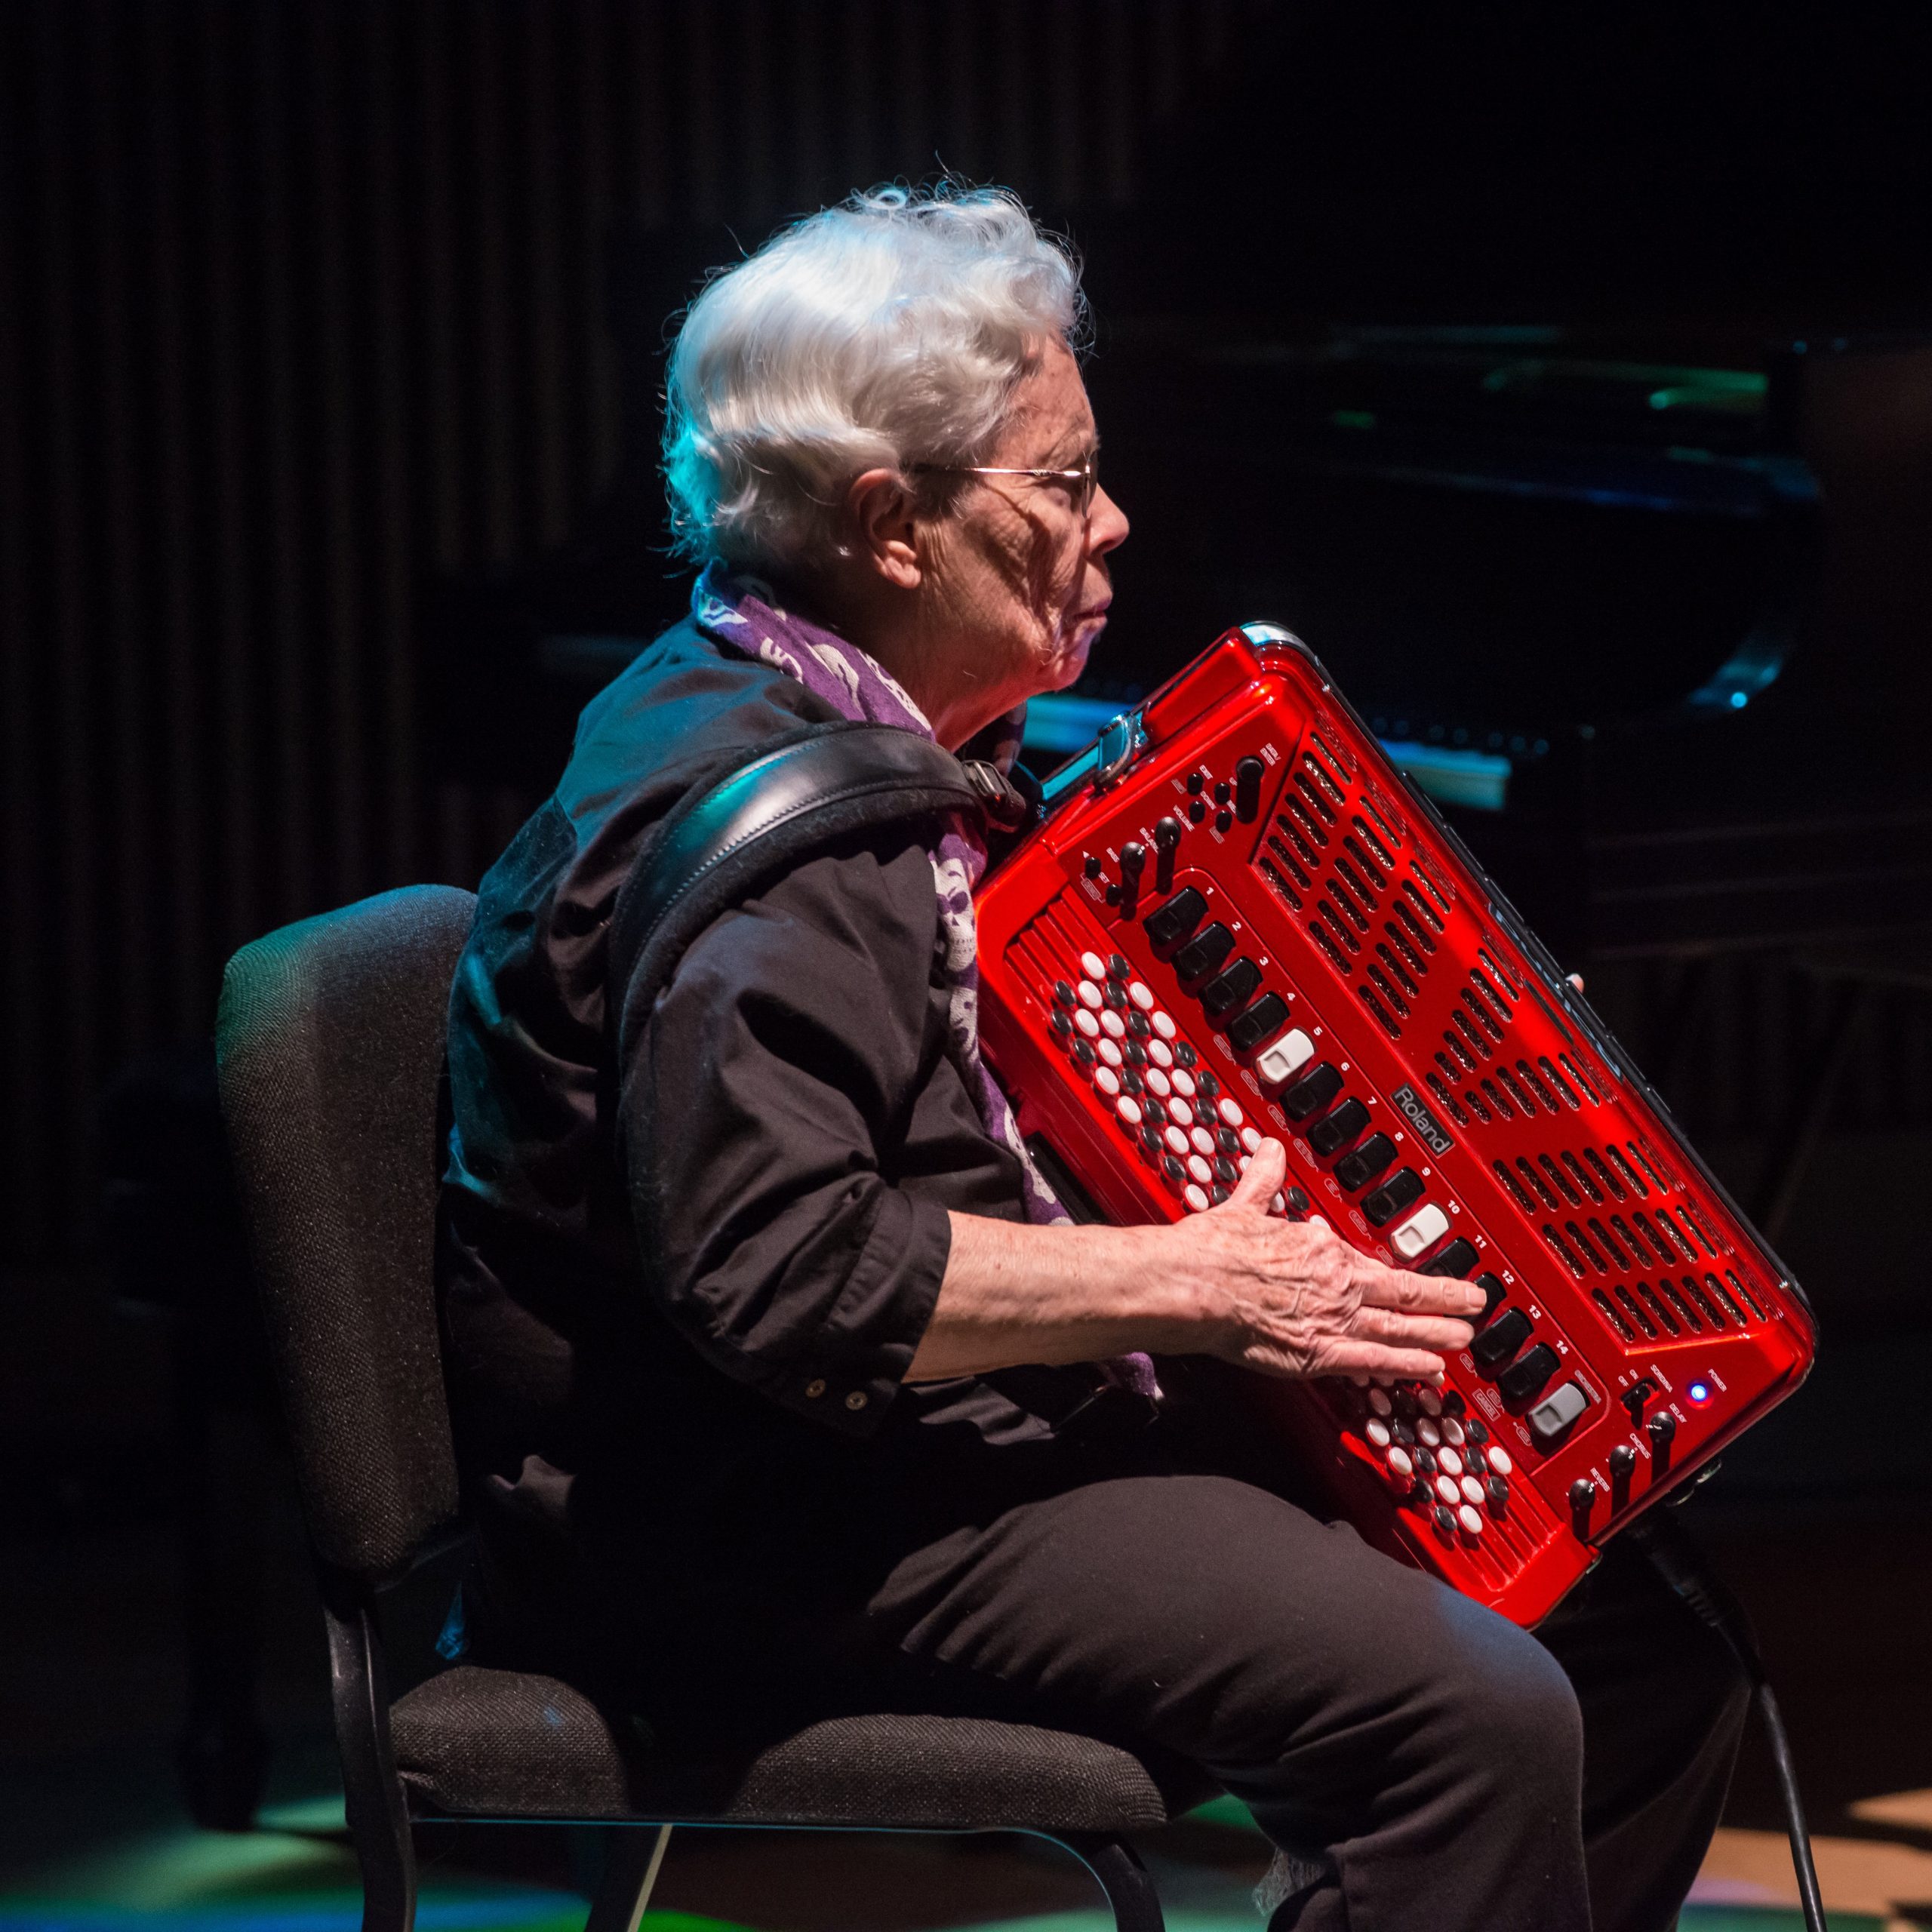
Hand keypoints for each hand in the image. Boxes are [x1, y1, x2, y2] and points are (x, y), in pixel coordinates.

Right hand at [1169, 1140, 1482, 1382]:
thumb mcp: (1245, 1206)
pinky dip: (1407, 1366)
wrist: (1194, 1284)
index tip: (1415, 1274)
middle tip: (1475, 1304)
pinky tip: (1430, 1371)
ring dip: (1438, 1333)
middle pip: (1404, 1292)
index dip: (1398, 1270)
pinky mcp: (1319, 1353)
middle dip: (1445, 1298)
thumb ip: (1264, 1181)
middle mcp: (1337, 1283)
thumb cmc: (1213, 1251)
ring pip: (1400, 1328)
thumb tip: (1269, 1153)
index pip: (1370, 1261)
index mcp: (1320, 1247)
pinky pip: (1376, 1362)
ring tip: (1465, 1339)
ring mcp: (1333, 1319)